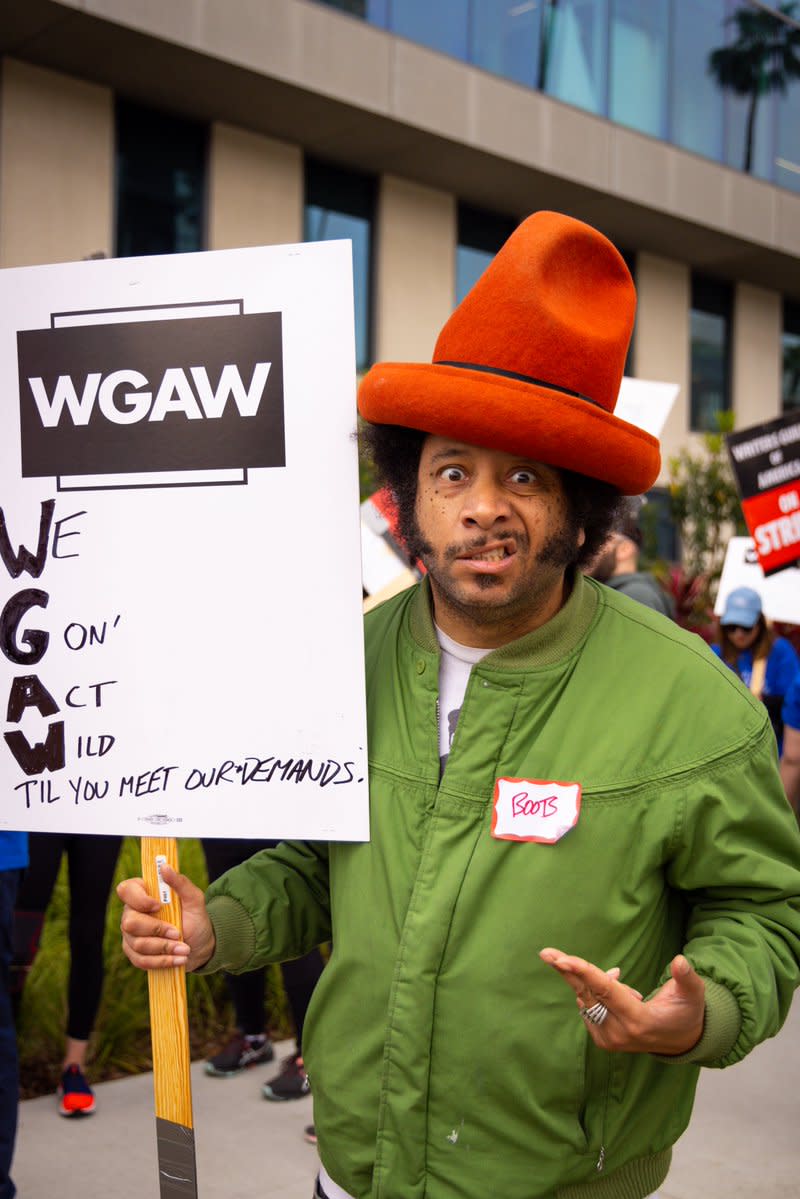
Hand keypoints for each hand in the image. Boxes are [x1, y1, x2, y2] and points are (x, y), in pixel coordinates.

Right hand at [118, 863, 215, 972]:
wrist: (199, 946)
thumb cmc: (195, 919)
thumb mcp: (194, 899)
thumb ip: (180, 882)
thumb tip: (165, 867)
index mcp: (143, 894)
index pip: (126, 890)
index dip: (139, 899)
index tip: (158, 906)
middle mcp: (132, 913)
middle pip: (129, 922)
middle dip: (156, 930)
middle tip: (177, 933)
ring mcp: (130, 935)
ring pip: (137, 943)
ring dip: (164, 948)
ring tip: (184, 949)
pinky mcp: (134, 954)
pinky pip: (140, 960)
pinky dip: (162, 961)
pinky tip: (178, 959)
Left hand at [539, 947, 704, 1055]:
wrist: (679, 1041)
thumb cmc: (686, 1012)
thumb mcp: (693, 995)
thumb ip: (687, 978)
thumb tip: (679, 961)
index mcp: (638, 1021)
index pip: (605, 991)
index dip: (583, 972)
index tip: (562, 960)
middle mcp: (618, 1033)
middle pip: (587, 993)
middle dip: (567, 970)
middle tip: (546, 952)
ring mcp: (607, 1038)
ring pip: (586, 998)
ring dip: (592, 978)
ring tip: (622, 979)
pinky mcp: (601, 1039)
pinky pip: (588, 1005)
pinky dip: (594, 989)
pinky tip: (617, 988)